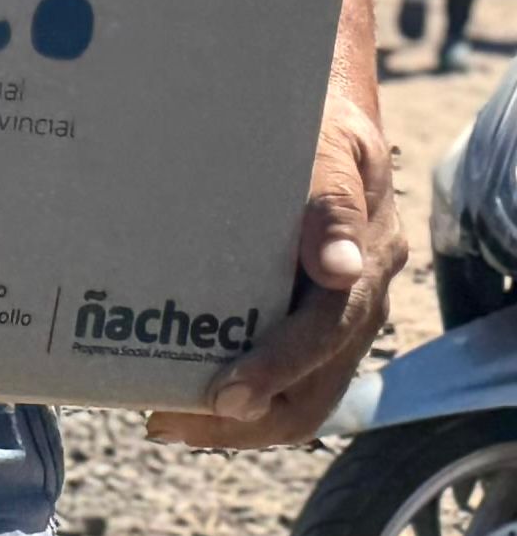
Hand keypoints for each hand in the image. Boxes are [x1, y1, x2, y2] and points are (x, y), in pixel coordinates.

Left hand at [146, 93, 407, 448]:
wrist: (318, 112)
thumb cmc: (315, 124)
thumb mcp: (327, 145)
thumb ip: (329, 201)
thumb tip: (336, 270)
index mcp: (368, 260)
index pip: (328, 333)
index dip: (277, 369)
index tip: (224, 396)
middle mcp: (357, 299)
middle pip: (315, 389)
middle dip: (246, 420)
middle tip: (170, 422)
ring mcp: (333, 315)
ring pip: (299, 396)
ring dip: (236, 421)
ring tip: (166, 419)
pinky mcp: (303, 318)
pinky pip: (281, 377)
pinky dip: (238, 394)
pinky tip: (180, 393)